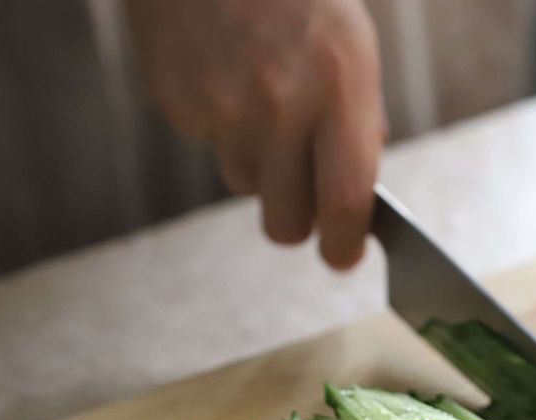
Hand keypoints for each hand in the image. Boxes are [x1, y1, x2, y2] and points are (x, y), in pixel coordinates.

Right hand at [125, 0, 383, 267]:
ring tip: (261, 103)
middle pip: (284, 226)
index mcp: (338, 87)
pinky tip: (228, 80)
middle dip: (297, 220)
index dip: (345, 246)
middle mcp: (279, 105)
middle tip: (303, 194)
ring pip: (244, 187)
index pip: (345, 204)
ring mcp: (220, 106)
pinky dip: (223, 129)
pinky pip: (210, 148)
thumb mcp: (354, 48)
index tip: (343, 255)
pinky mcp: (177, 103)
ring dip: (258, 166)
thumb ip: (358, 126)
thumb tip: (354, 197)